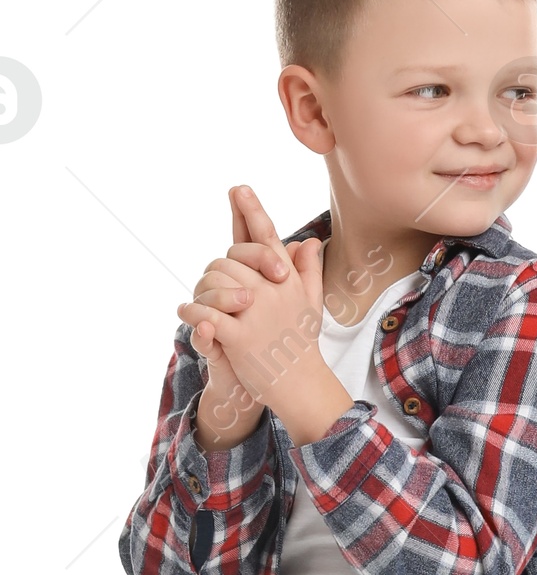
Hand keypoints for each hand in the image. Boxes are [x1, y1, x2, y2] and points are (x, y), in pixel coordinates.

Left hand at [178, 187, 349, 444]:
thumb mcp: (310, 304)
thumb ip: (307, 272)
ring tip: (201, 308)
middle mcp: (273, 290)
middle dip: (214, 273)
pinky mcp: (240, 336)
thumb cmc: (301, 345)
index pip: (267, 239)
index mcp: (287, 280)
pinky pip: (206, 313)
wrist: (301, 386)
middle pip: (228, 259)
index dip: (252, 211)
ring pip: (213, 281)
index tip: (238, 188)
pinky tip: (188, 316)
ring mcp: (256, 312)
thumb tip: (309, 241)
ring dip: (201, 293)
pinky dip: (192, 314)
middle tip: (211, 291)